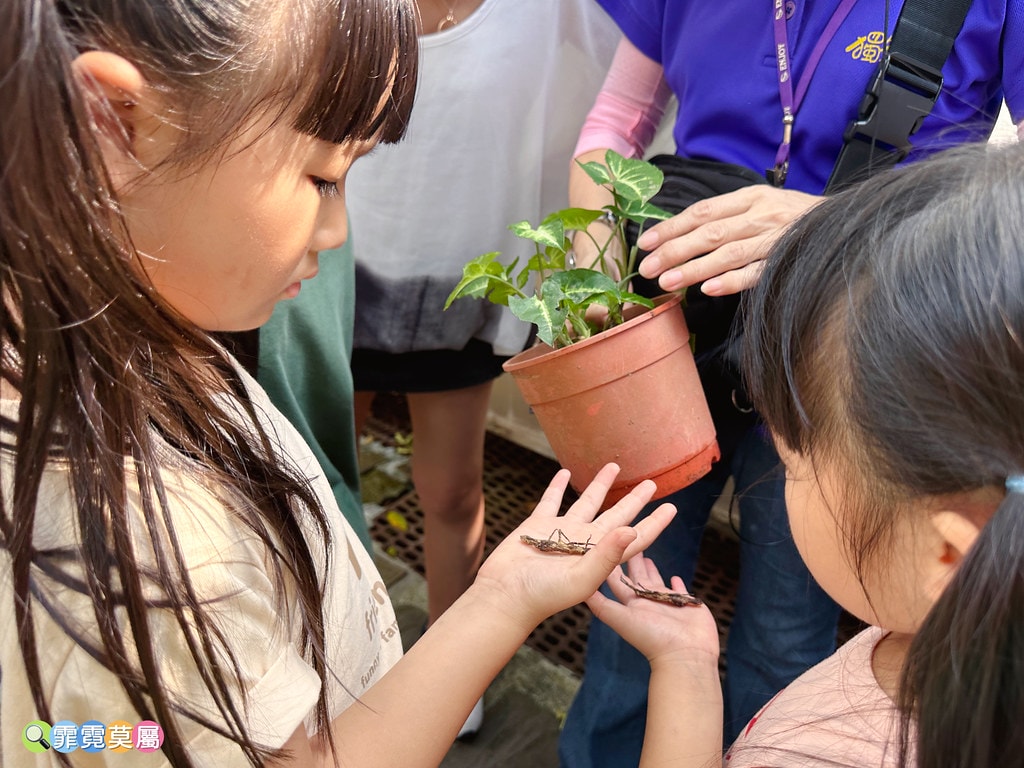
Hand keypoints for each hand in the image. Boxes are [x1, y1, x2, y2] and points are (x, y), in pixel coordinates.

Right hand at [473, 463, 675, 630]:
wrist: (504, 595)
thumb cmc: (543, 595)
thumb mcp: (580, 579)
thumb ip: (606, 555)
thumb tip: (632, 530)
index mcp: (600, 556)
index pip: (635, 537)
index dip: (654, 523)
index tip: (671, 507)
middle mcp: (584, 542)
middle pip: (616, 515)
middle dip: (634, 500)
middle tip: (651, 483)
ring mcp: (561, 533)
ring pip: (586, 502)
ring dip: (600, 485)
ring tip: (614, 467)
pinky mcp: (536, 526)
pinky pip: (551, 501)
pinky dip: (558, 486)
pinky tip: (565, 473)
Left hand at [587, 555, 718, 666]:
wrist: (686, 656)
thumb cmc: (653, 639)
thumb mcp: (622, 619)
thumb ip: (602, 605)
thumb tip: (579, 593)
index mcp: (631, 604)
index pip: (617, 579)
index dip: (611, 563)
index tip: (605, 544)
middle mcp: (646, 602)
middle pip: (636, 576)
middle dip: (630, 560)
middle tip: (626, 540)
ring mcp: (665, 603)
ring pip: (655, 581)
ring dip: (650, 569)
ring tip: (646, 556)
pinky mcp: (685, 603)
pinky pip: (679, 590)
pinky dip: (676, 583)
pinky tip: (675, 576)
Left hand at [636, 185, 821, 295]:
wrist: (846, 222)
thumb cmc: (794, 218)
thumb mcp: (761, 205)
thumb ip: (727, 217)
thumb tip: (682, 235)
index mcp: (750, 198)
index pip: (702, 212)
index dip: (671, 227)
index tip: (645, 243)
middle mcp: (761, 215)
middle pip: (709, 233)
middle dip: (674, 250)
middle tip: (647, 269)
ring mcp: (775, 238)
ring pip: (728, 254)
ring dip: (695, 268)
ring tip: (668, 282)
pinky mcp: (789, 260)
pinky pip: (757, 272)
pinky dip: (732, 281)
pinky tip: (709, 290)